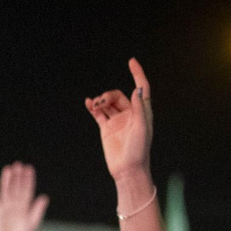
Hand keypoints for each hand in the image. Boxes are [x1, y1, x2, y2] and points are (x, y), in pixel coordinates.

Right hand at [0, 162, 48, 230]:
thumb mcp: (32, 223)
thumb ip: (38, 210)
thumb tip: (44, 197)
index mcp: (26, 206)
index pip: (27, 189)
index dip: (28, 179)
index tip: (29, 168)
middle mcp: (15, 203)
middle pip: (16, 186)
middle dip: (17, 176)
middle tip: (18, 164)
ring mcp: (5, 206)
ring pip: (6, 189)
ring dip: (7, 180)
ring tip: (8, 169)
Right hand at [86, 59, 152, 181]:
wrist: (127, 169)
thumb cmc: (139, 150)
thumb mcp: (142, 128)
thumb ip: (139, 108)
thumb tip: (137, 89)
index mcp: (142, 112)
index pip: (141, 88)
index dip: (137, 74)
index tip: (131, 62)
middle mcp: (130, 114)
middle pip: (118, 95)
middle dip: (109, 95)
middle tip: (101, 102)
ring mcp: (117, 121)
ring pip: (108, 104)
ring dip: (100, 101)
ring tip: (94, 105)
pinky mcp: (106, 128)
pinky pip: (98, 114)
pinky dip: (93, 107)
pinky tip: (88, 103)